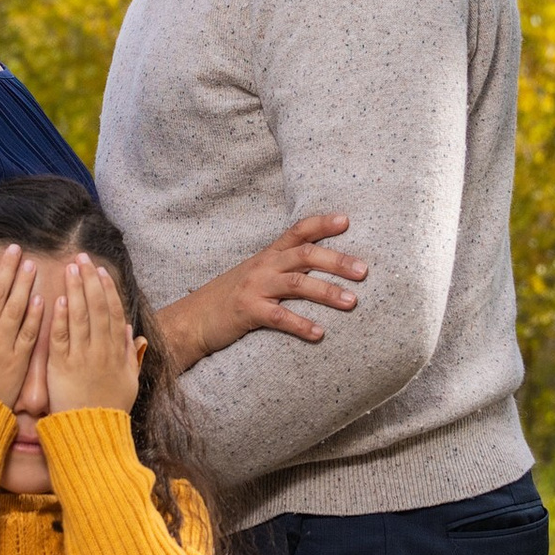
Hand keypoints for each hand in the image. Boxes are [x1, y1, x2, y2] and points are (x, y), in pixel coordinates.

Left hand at [43, 256, 144, 415]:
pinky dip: (60, 319)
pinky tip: (57, 300)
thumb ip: (129, 355)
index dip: (107, 289)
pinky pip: (61, 338)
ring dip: (75, 291)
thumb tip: (128, 331)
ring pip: (79, 317)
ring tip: (69, 269)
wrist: (93, 433)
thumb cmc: (110, 409)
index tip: (99, 270)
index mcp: (116, 352)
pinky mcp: (62, 367)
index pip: (112, 312)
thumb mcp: (129, 381)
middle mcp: (100, 350)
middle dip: (89, 281)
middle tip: (81, 258)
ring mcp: (81, 357)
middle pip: (96, 308)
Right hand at [154, 212, 366, 371]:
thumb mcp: (254, 276)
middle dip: (337, 260)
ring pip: (297, 283)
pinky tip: (319, 334)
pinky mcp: (247, 312)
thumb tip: (319, 270)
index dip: (321, 223)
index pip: (297, 231)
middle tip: (364, 270)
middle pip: (304, 255)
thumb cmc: (227, 300)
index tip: (346, 220)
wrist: (191, 320)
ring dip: (327, 292)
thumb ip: (281, 269)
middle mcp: (263, 267)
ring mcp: (254, 288)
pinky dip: (301, 325)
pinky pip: (279, 317)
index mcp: (267, 256)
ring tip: (352, 302)